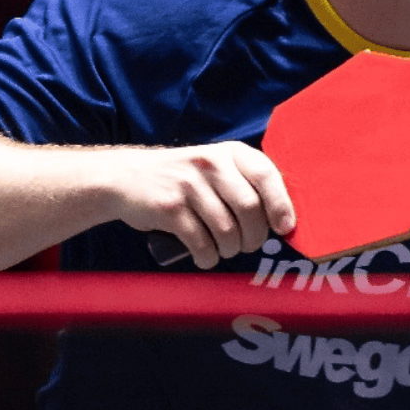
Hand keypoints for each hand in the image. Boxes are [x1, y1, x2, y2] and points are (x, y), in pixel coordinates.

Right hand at [108, 142, 294, 268]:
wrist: (125, 177)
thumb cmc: (182, 179)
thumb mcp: (214, 167)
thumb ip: (244, 183)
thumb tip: (283, 219)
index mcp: (230, 152)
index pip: (266, 173)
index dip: (280, 204)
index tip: (285, 228)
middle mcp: (211, 163)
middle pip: (249, 208)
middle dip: (254, 237)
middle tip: (248, 246)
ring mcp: (188, 184)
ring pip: (227, 230)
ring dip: (231, 250)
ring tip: (225, 250)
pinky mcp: (169, 207)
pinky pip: (201, 242)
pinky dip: (208, 257)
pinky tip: (206, 256)